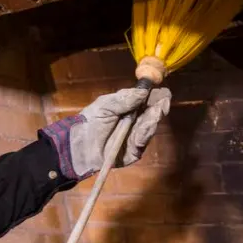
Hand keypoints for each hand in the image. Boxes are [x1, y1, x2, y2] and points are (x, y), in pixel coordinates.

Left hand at [41, 87, 170, 179]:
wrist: (79, 145)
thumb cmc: (90, 121)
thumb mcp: (105, 105)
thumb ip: (124, 99)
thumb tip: (143, 90)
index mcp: (131, 107)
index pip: (149, 100)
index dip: (156, 96)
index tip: (163, 92)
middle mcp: (137, 121)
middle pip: (154, 113)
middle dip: (159, 106)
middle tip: (163, 102)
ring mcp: (137, 137)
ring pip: (151, 126)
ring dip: (154, 118)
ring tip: (157, 110)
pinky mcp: (135, 151)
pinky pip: (143, 141)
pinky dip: (145, 132)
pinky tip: (147, 124)